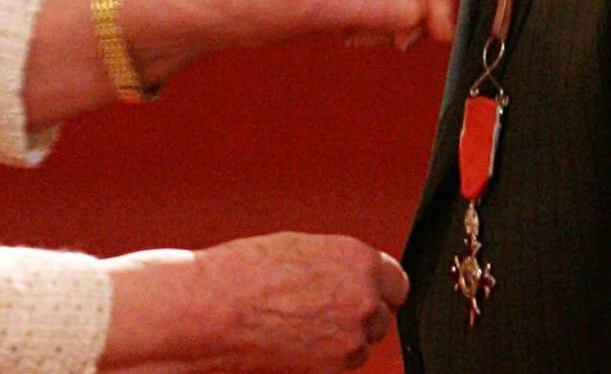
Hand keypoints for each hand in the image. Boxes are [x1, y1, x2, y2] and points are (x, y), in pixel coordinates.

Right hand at [101, 233, 406, 371]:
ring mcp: (353, 338)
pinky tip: (297, 337)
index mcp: (358, 260)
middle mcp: (364, 298)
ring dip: (344, 334)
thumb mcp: (302, 249)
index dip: (374, 286)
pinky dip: (328, 354)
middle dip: (359, 311)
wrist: (215, 310)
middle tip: (321, 306)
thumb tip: (359, 276)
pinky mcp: (336, 367)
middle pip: (383, 313)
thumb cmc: (247, 272)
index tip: (359, 289)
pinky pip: (345, 360)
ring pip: (364, 339)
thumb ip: (341, 264)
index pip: (395, 281)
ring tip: (301, 320)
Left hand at [127, 0, 454, 79]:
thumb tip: (421, 13)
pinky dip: (372, 25)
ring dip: (387, 22)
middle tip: (389, 44)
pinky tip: (343, 35)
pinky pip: (378, 3)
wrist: (210, 8)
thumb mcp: (314, 11)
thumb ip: (371, 9)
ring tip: (348, 38)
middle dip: (411, 14)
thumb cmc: (250, 2)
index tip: (441, 37)